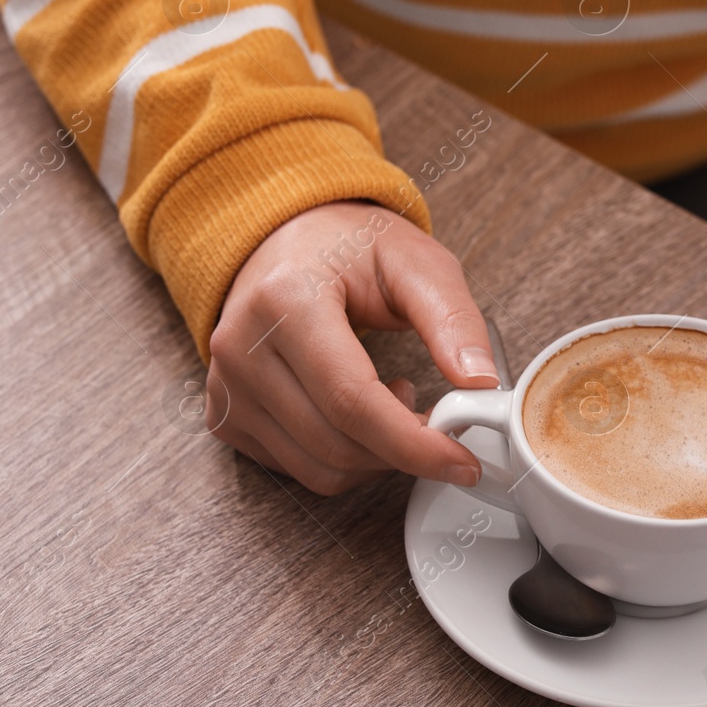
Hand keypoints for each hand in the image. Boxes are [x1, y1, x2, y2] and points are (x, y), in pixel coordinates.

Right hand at [206, 201, 498, 494]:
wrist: (289, 237)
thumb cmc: (352, 245)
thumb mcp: (416, 262)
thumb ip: (452, 320)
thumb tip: (482, 383)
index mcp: (286, 301)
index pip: (352, 400)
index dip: (414, 443)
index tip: (462, 461)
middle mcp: (242, 348)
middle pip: (335, 443)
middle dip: (403, 451)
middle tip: (440, 418)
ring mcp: (225, 387)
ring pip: (316, 468)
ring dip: (375, 456)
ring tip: (397, 399)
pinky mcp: (225, 414)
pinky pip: (295, 468)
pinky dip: (343, 457)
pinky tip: (358, 410)